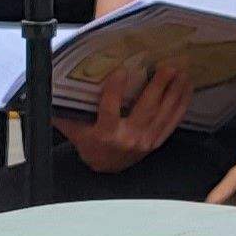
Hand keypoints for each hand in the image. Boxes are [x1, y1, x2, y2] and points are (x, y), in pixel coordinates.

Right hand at [55, 60, 191, 172]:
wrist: (106, 168)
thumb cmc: (90, 145)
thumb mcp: (75, 131)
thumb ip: (64, 113)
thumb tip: (49, 90)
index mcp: (105, 134)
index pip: (110, 109)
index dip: (115, 89)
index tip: (122, 69)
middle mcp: (128, 138)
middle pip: (145, 109)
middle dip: (157, 86)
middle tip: (166, 66)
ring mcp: (145, 141)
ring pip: (163, 114)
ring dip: (174, 92)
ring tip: (181, 72)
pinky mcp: (157, 142)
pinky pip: (172, 122)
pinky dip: (181, 104)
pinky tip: (187, 88)